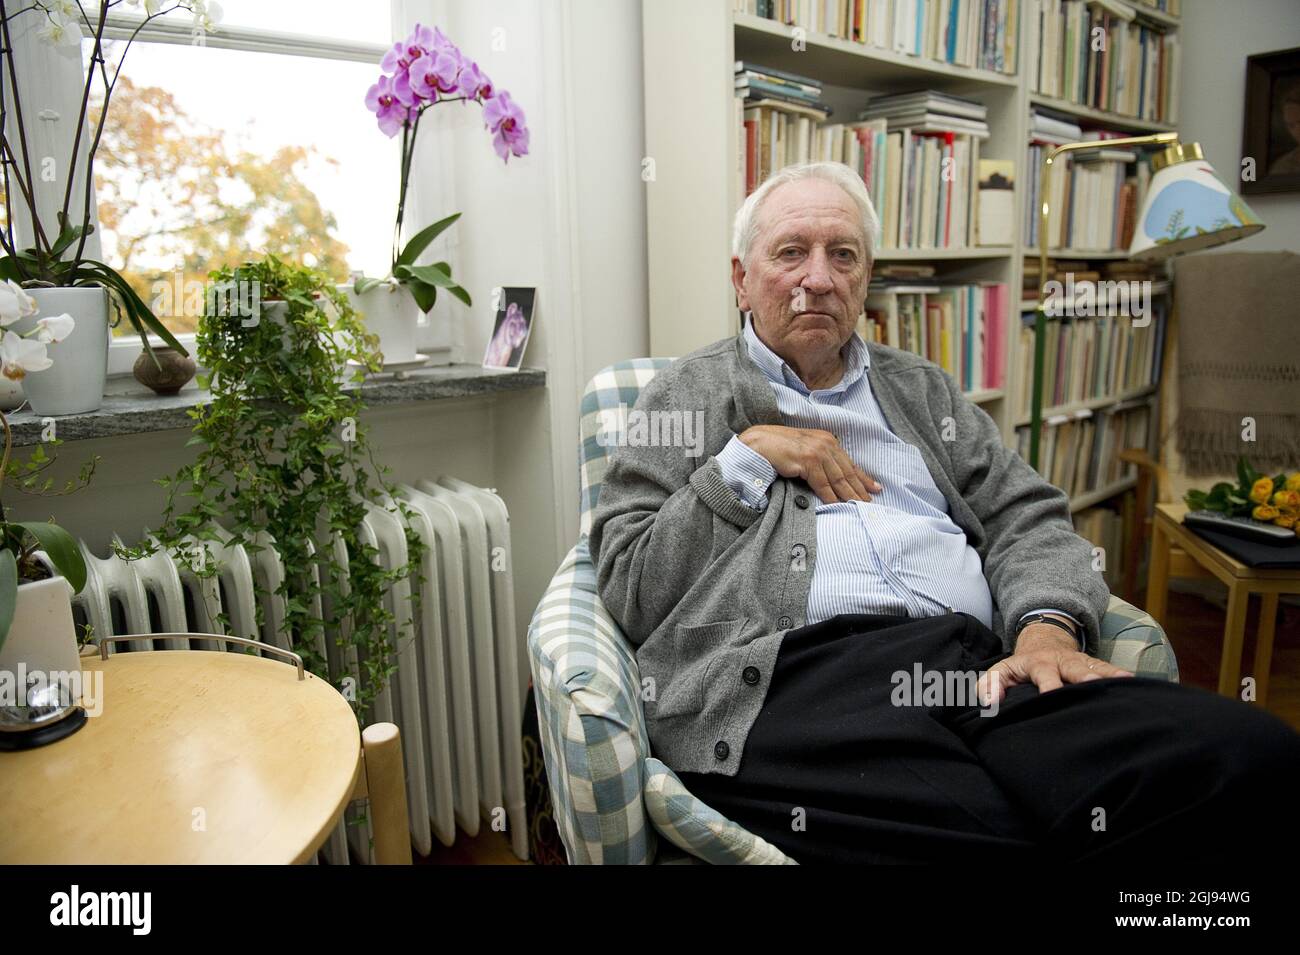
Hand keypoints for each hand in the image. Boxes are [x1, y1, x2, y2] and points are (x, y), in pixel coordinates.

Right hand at [738, 424, 881, 503]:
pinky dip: (830, 496)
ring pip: (838, 479)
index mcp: (827, 440)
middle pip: (847, 472)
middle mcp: (826, 444)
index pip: (849, 462)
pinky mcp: (808, 460)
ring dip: (849, 495)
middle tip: (870, 503)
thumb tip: (833, 479)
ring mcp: (817, 451)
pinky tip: (837, 505)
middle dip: (860, 489)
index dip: (863, 477)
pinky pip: (823, 484)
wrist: (759, 443)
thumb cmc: (779, 448)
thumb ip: (820, 460)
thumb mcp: (806, 451)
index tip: (875, 488)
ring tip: (858, 507)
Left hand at [976, 623, 1133, 704]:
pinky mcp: (1094, 667)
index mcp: (1038, 664)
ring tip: (1126, 684)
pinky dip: (1122, 677)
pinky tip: (1137, 685)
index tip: (1052, 696)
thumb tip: (990, 702)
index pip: (1044, 675)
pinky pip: (1109, 671)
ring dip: (1110, 676)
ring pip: (1097, 669)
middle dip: (1085, 678)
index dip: (1049, 685)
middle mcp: (1062, 662)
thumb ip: (991, 685)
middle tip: (1095, 687)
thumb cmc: (1020, 666)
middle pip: (1076, 669)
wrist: (1043, 642)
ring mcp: (1081, 663)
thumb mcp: (1001, 671)